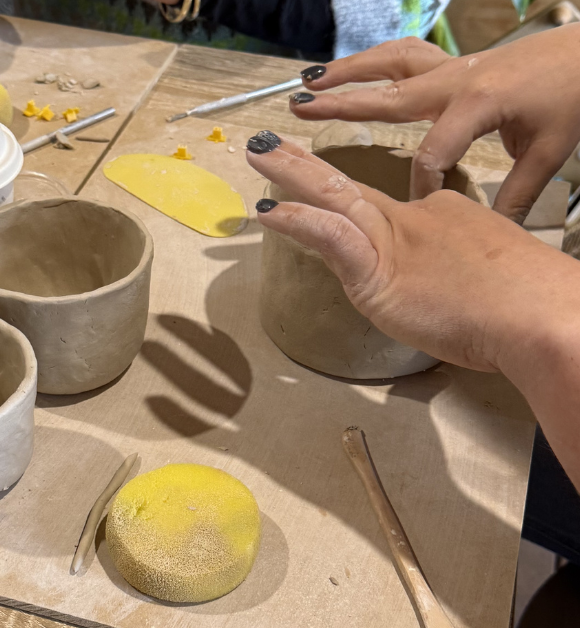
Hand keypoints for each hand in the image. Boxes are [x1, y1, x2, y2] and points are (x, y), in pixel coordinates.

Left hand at [245, 134, 577, 372]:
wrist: (535, 313)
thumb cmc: (520, 305)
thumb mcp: (484, 278)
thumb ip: (454, 277)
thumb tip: (447, 294)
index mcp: (440, 218)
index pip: (388, 214)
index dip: (356, 211)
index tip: (336, 201)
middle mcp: (413, 220)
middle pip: (350, 188)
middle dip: (308, 165)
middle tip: (276, 145)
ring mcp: (393, 241)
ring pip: (333, 199)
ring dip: (293, 175)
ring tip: (261, 154)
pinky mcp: (378, 270)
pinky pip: (330, 237)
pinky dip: (297, 221)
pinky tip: (268, 208)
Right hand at [292, 28, 579, 222]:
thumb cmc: (574, 96)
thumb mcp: (549, 151)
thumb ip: (516, 195)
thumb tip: (494, 234)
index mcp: (475, 104)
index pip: (430, 155)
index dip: (423, 187)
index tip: (423, 209)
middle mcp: (456, 80)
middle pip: (387, 94)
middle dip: (342, 105)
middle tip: (300, 110)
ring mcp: (454, 66)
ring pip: (392, 63)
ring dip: (349, 71)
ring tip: (312, 80)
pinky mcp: (457, 63)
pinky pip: (408, 57)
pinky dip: (376, 63)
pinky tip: (355, 73)